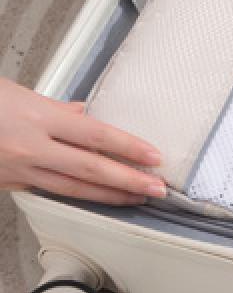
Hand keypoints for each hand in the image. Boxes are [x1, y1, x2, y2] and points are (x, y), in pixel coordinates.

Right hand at [0, 80, 163, 203]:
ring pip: (72, 188)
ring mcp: (18, 169)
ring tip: (136, 198)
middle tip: (158, 189)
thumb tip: (85, 114)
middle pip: (91, 168)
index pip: (97, 136)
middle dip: (128, 181)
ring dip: (108, 196)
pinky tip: (95, 199)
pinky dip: (75, 195)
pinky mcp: (7, 184)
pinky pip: (48, 191)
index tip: (154, 157)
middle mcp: (31, 147)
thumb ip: (56, 108)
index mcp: (38, 118)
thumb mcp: (19, 94)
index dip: (129, 148)